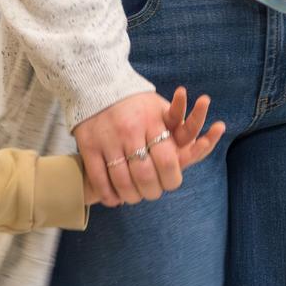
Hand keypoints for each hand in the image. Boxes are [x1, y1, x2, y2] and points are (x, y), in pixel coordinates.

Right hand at [71, 91, 186, 206]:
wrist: (98, 86)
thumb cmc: (136, 102)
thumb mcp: (160, 107)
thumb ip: (178, 127)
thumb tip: (197, 148)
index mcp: (152, 121)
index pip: (167, 161)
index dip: (171, 179)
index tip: (170, 182)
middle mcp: (130, 131)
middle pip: (145, 175)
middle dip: (152, 191)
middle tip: (153, 192)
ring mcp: (108, 139)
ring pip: (122, 181)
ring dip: (131, 196)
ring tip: (135, 196)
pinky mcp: (88, 146)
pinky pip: (99, 179)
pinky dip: (109, 195)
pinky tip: (115, 199)